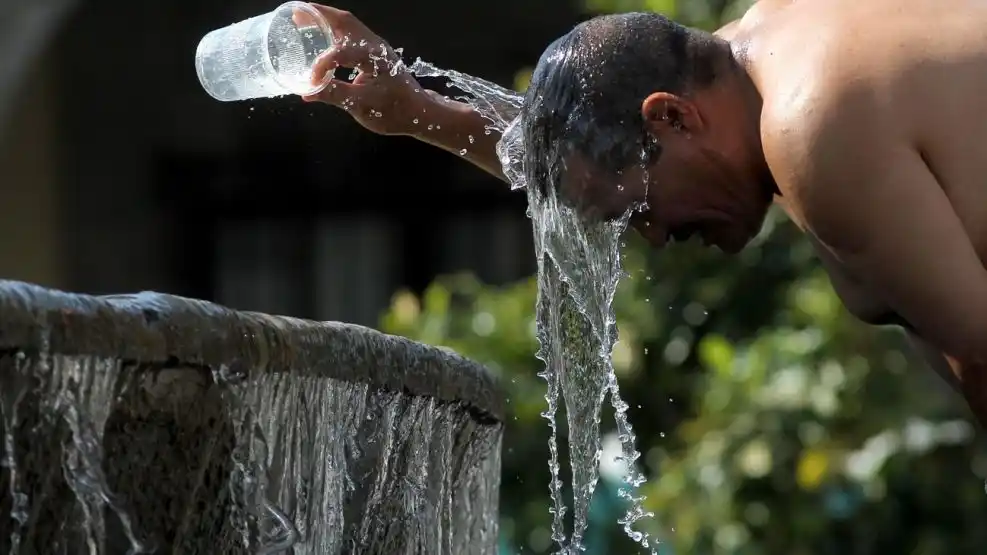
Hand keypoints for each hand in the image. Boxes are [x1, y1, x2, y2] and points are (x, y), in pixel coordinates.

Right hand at [299, 4, 429, 135]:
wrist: (418, 112)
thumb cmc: (394, 110)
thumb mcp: (362, 106)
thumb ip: (334, 95)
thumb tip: (307, 92)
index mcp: (373, 57)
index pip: (340, 52)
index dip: (322, 65)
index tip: (311, 82)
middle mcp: (375, 45)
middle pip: (344, 21)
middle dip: (319, 16)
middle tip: (296, 16)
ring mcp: (376, 47)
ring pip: (348, 25)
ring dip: (326, 20)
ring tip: (304, 20)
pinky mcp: (375, 53)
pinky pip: (351, 34)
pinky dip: (334, 31)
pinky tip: (322, 37)